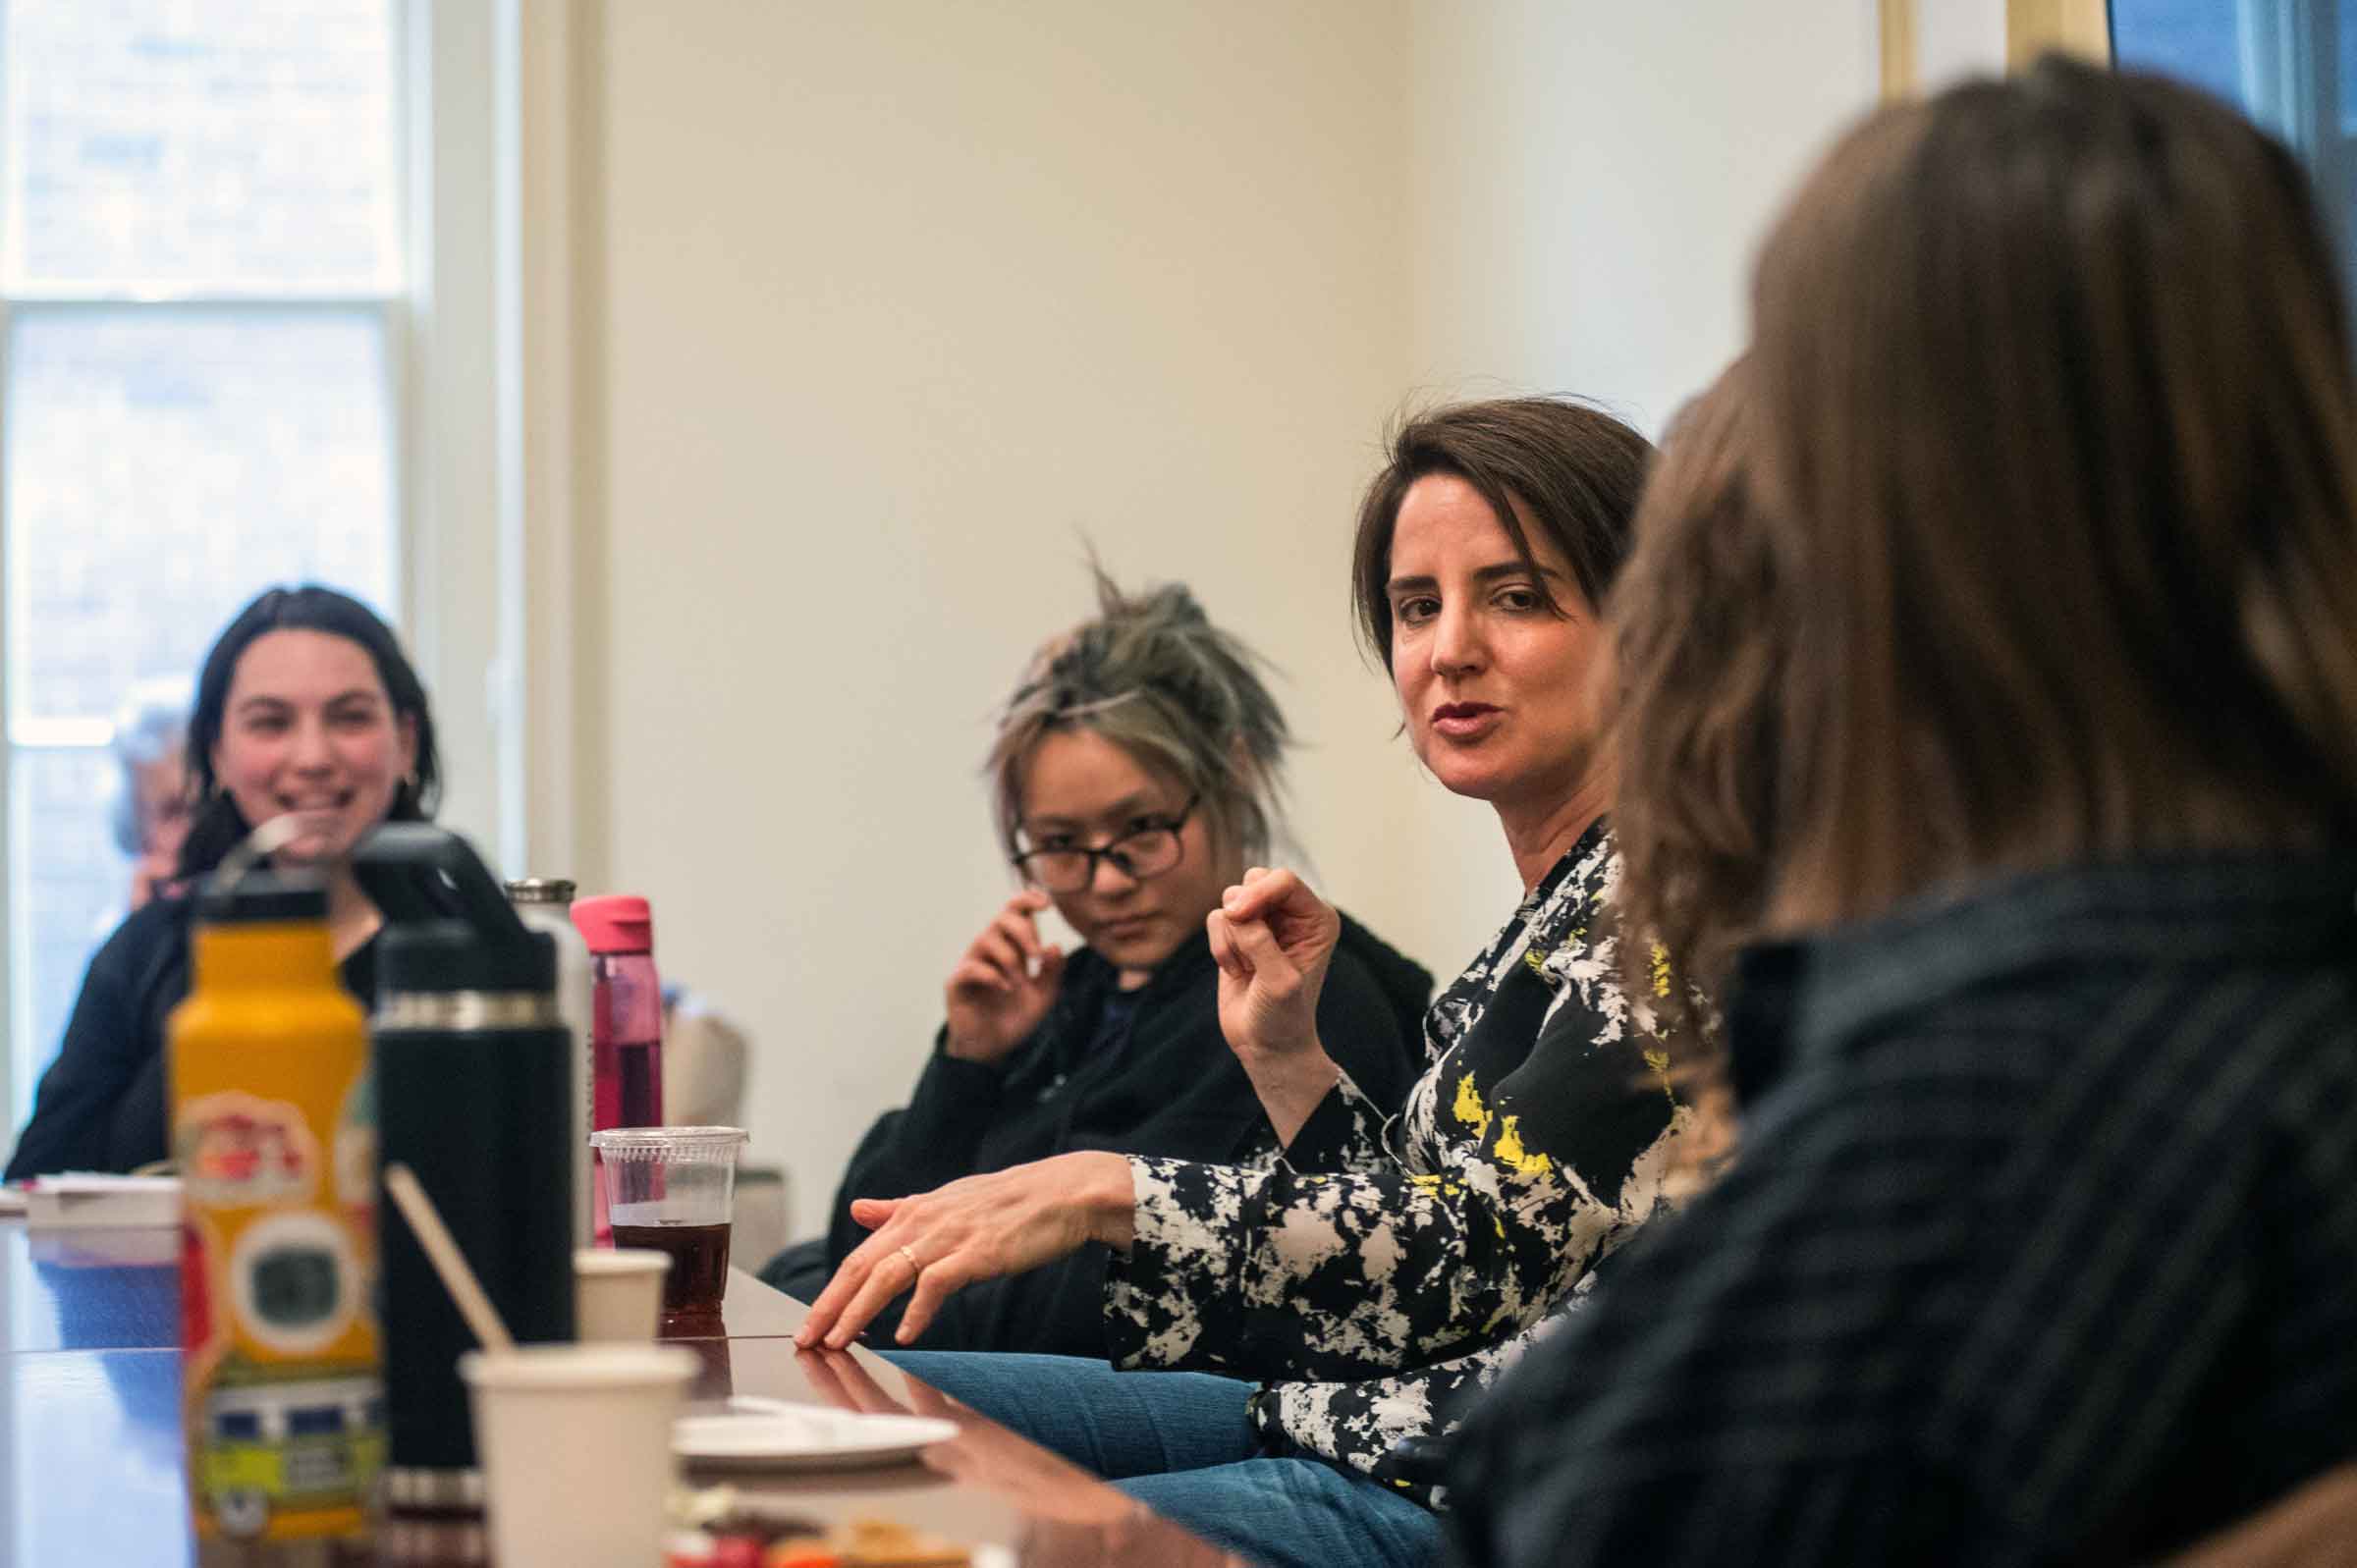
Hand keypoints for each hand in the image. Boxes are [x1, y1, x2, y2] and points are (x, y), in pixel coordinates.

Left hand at [793, 1151, 1134, 1350]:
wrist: (1063, 1193)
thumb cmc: (1008, 1201)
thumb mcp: (947, 1200)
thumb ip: (900, 1209)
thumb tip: (859, 1209)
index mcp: (913, 1213)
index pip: (859, 1257)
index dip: (830, 1292)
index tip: (808, 1324)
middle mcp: (923, 1222)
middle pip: (863, 1267)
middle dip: (830, 1307)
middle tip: (806, 1341)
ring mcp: (948, 1237)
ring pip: (889, 1275)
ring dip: (859, 1311)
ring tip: (840, 1341)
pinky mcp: (977, 1253)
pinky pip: (937, 1284)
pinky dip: (918, 1310)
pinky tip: (904, 1334)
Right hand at [944, 890, 1066, 1062]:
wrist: (994, 1047)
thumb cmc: (1016, 1015)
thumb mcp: (1044, 995)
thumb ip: (1053, 972)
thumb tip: (1055, 946)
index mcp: (1010, 945)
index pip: (1015, 911)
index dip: (1028, 900)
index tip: (1046, 905)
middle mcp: (989, 949)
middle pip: (1002, 918)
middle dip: (1024, 931)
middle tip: (1037, 956)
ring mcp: (971, 963)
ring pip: (986, 938)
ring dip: (1010, 958)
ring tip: (1019, 982)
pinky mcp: (957, 983)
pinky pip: (971, 967)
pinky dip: (991, 975)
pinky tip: (1005, 988)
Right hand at [1204, 868, 1342, 1140]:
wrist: (1266, 1045)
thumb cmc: (1284, 1016)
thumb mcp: (1280, 982)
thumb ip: (1261, 942)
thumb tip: (1233, 911)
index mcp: (1317, 918)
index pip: (1284, 881)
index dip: (1258, 892)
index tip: (1238, 915)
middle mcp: (1293, 913)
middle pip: (1255, 880)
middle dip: (1243, 914)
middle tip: (1248, 954)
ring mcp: (1265, 921)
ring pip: (1231, 899)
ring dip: (1231, 937)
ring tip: (1247, 968)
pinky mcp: (1238, 933)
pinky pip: (1215, 919)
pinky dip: (1219, 947)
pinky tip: (1236, 970)